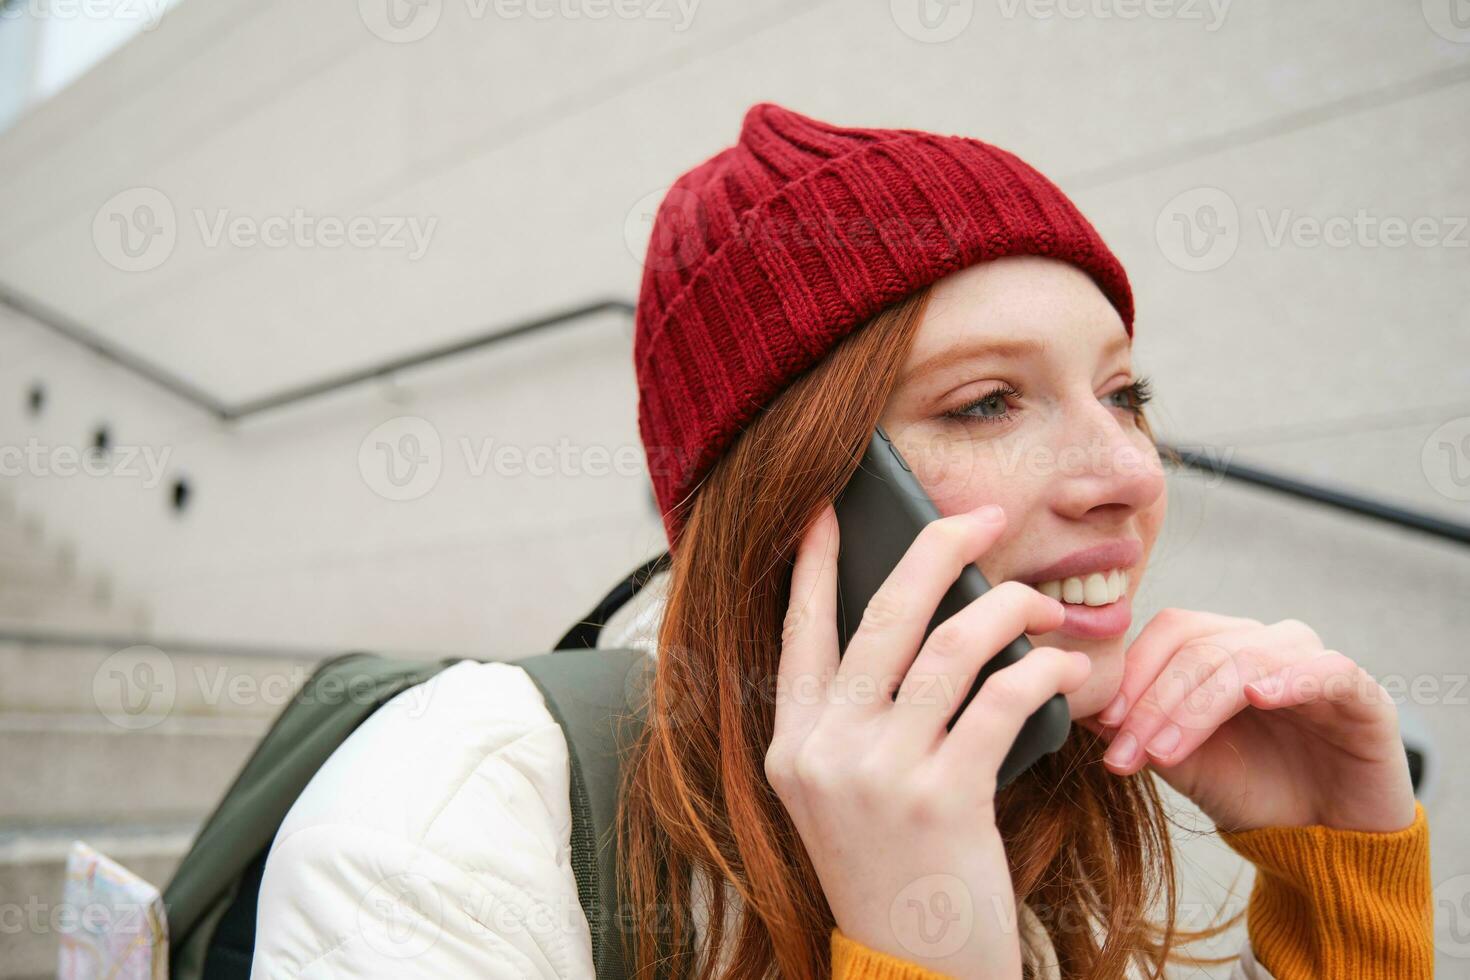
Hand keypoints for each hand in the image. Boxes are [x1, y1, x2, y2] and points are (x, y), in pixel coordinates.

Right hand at [766, 503, 1089, 978]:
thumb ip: (857, 721)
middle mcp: (825, 750)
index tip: (833, 509)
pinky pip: (1001, 699)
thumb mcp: (844, 797)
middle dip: (938, 548)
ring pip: (951, 646)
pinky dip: (1041, 670)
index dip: (817, 562)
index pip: (800, 629)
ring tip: (1043, 605)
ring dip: (1010, 608)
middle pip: (884, 615)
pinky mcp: (940, 799)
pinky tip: (1065, 668)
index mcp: (794, 744)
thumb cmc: (893, 874)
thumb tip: (917, 630)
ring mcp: (878, 774)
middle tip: (981, 517)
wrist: (912, 972)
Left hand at [1086, 607, 1414, 832]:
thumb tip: (1085, 709)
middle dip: (1154, 701)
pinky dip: (1288, 679)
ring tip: (1164, 752)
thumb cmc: (1254, 791)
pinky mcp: (1360, 692)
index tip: (1103, 724)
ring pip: (1245, 659)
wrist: (1326, 840)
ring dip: (1196, 706)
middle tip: (1126, 752)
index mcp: (1224, 648)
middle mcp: (1266, 643)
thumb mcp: (1186, 764)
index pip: (1170, 633)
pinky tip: (1257, 698)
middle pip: (1198, 646)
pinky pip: (1324, 670)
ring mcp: (1313, 662)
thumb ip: (1143, 731)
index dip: (1133, 673)